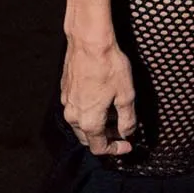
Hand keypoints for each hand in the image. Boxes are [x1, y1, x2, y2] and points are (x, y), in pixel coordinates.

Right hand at [60, 37, 138, 155]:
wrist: (89, 42)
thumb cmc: (108, 66)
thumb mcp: (126, 95)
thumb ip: (127, 119)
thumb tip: (127, 133)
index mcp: (88, 121)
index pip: (99, 147)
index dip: (115, 149)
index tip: (127, 145)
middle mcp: (73, 116)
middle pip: (87, 138)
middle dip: (105, 138)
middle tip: (121, 131)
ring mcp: (67, 103)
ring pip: (80, 124)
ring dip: (96, 125)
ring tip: (113, 115)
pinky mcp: (65, 91)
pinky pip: (76, 109)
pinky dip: (88, 112)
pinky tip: (101, 100)